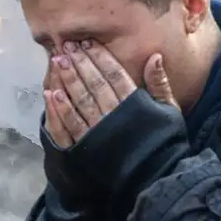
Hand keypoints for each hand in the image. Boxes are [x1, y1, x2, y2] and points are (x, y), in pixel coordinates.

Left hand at [43, 40, 177, 147]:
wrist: (157, 178)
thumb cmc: (164, 142)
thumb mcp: (169, 111)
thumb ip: (159, 84)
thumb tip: (154, 56)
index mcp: (136, 104)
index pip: (115, 74)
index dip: (100, 57)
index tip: (87, 42)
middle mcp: (115, 114)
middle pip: (94, 83)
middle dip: (80, 63)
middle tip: (67, 46)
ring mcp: (100, 131)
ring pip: (81, 100)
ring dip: (68, 80)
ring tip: (57, 61)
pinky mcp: (88, 148)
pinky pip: (71, 125)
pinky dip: (60, 109)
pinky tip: (51, 93)